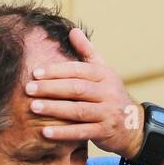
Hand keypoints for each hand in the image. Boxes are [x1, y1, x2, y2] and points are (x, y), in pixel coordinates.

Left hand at [24, 28, 141, 158]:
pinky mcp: (105, 132)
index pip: (78, 70)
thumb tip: (73, 30)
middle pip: (76, 89)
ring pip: (78, 110)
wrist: (134, 126)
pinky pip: (82, 132)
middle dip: (51, 88)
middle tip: (28, 89)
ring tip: (33, 107)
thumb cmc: (111, 96)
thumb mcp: (104, 72)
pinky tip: (45, 132)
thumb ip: (87, 52)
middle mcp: (108, 93)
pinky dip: (63, 133)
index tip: (35, 73)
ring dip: (54, 109)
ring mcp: (108, 113)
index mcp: (105, 75)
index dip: (56, 71)